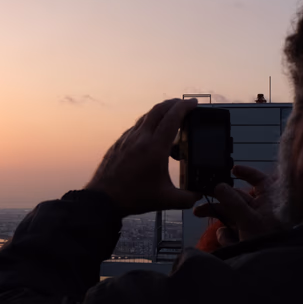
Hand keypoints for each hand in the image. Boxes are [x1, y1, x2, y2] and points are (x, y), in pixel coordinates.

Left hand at [84, 98, 200, 215]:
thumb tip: (199, 194)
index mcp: (154, 148)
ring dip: (160, 112)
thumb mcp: (166, 200)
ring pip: (146, 117)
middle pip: (158, 110)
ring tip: (170, 116)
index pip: (172, 118)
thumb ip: (187, 198)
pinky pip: (136, 127)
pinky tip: (152, 133)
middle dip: (173, 103)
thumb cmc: (133, 198)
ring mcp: (127, 139)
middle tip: (185, 105)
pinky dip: (147, 123)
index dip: (184, 107)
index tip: (194, 103)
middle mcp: (140, 138)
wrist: (103, 199)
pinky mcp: (118, 143)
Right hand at [193, 165, 282, 243]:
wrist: (269, 267)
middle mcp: (260, 210)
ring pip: (230, 215)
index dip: (247, 173)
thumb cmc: (269, 241)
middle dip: (218, 198)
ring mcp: (252, 224)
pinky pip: (231, 232)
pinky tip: (229, 241)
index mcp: (268, 201)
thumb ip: (232, 202)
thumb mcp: (249, 219)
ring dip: (216, 216)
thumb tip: (219, 186)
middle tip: (201, 193)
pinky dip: (227, 237)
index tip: (233, 169)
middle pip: (236, 198)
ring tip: (198, 212)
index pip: (259, 180)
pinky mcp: (244, 237)